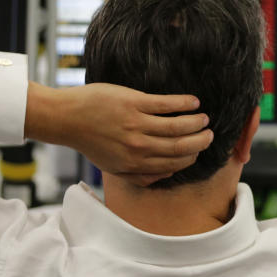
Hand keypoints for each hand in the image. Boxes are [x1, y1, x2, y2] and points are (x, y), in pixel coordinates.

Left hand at [25, 81, 212, 184]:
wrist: (67, 118)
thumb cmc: (90, 141)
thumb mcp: (113, 167)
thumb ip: (139, 174)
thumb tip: (166, 174)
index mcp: (134, 164)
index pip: (173, 163)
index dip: (191, 158)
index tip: (199, 150)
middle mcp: (138, 147)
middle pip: (180, 147)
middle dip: (200, 142)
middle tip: (209, 134)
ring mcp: (136, 124)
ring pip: (177, 127)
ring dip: (196, 123)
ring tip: (204, 118)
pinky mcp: (134, 103)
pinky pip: (166, 105)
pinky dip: (184, 104)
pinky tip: (194, 102)